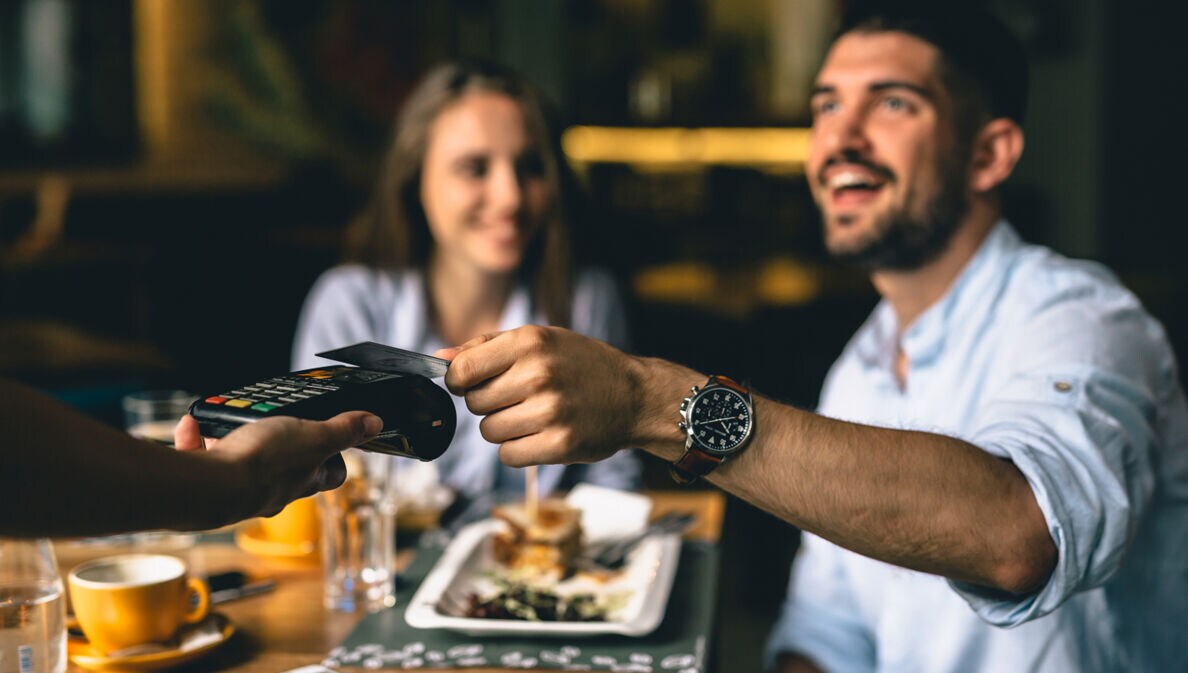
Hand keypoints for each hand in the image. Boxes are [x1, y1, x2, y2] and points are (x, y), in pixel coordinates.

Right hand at [173, 412, 381, 518]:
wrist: (209, 489)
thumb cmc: (265, 465)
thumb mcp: (314, 436)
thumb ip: (343, 430)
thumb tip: (374, 424)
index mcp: (304, 479)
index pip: (331, 473)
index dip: (335, 456)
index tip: (333, 436)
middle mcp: (274, 491)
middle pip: (286, 468)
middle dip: (278, 443)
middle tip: (272, 421)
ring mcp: (240, 491)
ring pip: (240, 463)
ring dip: (231, 439)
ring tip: (227, 420)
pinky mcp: (207, 487)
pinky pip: (203, 459)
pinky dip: (196, 439)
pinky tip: (191, 425)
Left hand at [438, 326, 642, 466]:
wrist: (635, 395)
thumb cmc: (581, 364)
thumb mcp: (539, 340)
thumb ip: (486, 347)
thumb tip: (438, 359)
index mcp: (530, 342)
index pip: (462, 370)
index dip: (458, 381)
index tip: (470, 383)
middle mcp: (539, 375)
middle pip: (474, 403)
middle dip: (488, 403)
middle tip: (518, 397)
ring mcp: (550, 412)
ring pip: (488, 431)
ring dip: (504, 427)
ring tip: (533, 415)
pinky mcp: (559, 445)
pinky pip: (508, 455)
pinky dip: (518, 449)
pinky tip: (541, 434)